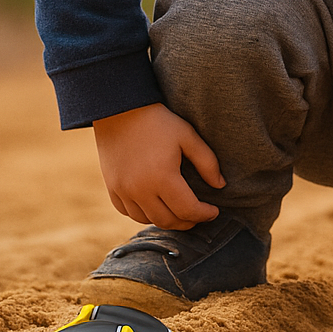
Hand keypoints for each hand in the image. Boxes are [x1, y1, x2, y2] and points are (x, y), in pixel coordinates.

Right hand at [93, 103, 222, 228]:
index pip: (188, 210)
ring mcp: (123, 191)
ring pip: (148, 220)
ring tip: (180, 211)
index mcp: (162, 177)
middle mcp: (140, 189)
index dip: (205, 214)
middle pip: (168, 221)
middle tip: (199, 215)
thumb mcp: (188, 136)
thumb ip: (207, 162)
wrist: (119, 110)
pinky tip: (156, 206)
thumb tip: (220, 185)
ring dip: (167, 220)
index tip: (214, 212)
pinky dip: (145, 215)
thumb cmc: (158, 121)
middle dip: (188, 221)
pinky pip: (129, 213)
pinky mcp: (112, 188)